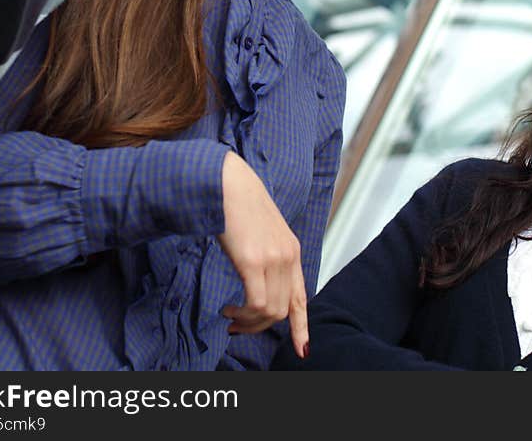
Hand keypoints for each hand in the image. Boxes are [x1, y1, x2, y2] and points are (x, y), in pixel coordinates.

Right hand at [218, 151, 308, 358]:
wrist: (228, 183)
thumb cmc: (239, 205)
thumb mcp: (262, 232)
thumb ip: (267, 254)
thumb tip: (258, 280)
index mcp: (292, 250)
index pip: (301, 296)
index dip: (301, 325)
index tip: (302, 348)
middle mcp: (288, 256)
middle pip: (283, 310)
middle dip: (260, 327)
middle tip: (237, 327)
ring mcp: (273, 259)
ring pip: (270, 311)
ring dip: (248, 323)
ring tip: (230, 317)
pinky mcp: (253, 261)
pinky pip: (256, 304)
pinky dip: (243, 315)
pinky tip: (229, 310)